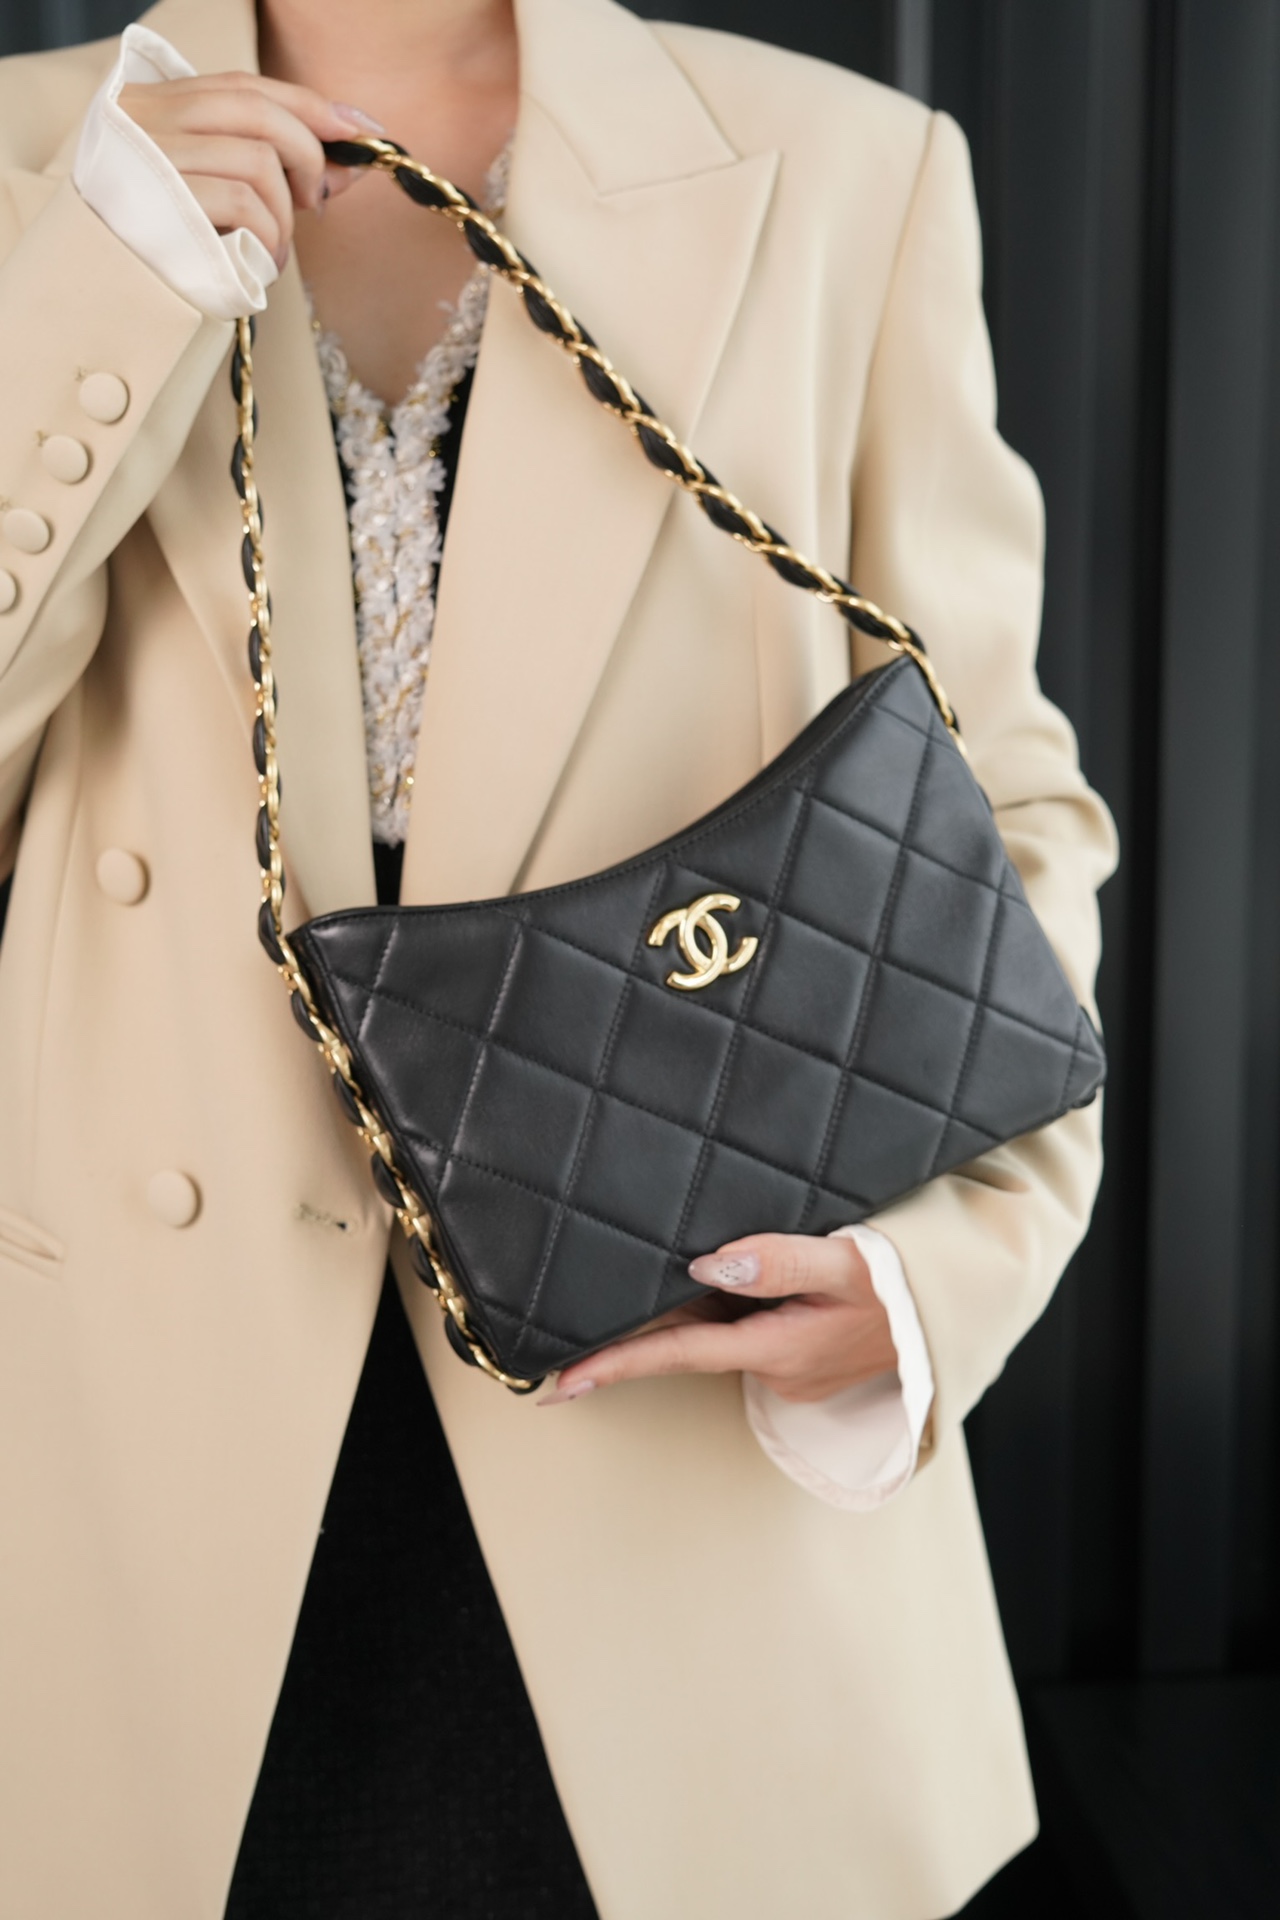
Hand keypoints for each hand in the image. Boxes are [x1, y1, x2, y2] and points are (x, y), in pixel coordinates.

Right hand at [118, 73, 381, 270]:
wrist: (99, 287)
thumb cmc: (162, 242)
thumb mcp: (212, 190)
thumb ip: (269, 170)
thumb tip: (347, 167)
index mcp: (159, 105)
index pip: (246, 87)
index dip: (310, 105)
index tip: (361, 128)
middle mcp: (151, 118)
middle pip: (261, 116)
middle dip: (307, 158)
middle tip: (313, 202)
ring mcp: (154, 157)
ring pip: (259, 162)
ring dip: (285, 216)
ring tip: (274, 249)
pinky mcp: (164, 202)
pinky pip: (244, 204)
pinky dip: (268, 237)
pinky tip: (260, 262)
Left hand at [539, 1232, 898, 1406]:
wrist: (958, 1313)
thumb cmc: (905, 1284)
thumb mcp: (847, 1263)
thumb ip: (777, 1261)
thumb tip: (705, 1263)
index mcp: (778, 1347)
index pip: (677, 1353)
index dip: (613, 1365)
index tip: (555, 1383)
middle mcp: (776, 1365)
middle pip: (687, 1340)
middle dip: (629, 1333)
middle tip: (562, 1324)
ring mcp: (790, 1363)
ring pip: (715, 1330)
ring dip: (676, 1312)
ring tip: (619, 1290)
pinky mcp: (803, 1352)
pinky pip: (743, 1326)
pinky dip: (715, 1306)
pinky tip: (697, 1279)